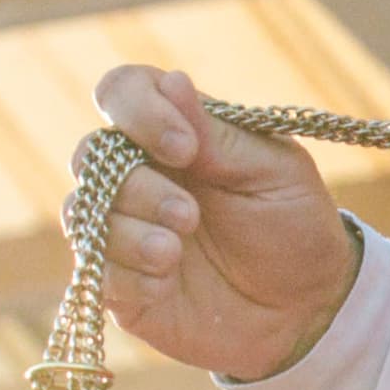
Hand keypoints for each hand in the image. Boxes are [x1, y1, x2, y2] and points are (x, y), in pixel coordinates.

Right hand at [88, 66, 361, 381]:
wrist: (307, 308)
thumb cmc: (294, 226)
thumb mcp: (273, 172)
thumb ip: (218, 135)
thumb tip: (171, 81)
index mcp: (176, 134)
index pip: (122, 92)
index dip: (138, 111)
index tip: (185, 147)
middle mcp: (140, 176)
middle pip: (90, 156)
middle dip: (136, 185)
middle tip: (189, 215)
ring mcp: (125, 232)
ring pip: (82, 215)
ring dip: (128, 233)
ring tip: (175, 252)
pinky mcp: (122, 287)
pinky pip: (94, 274)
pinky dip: (128, 276)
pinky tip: (166, 282)